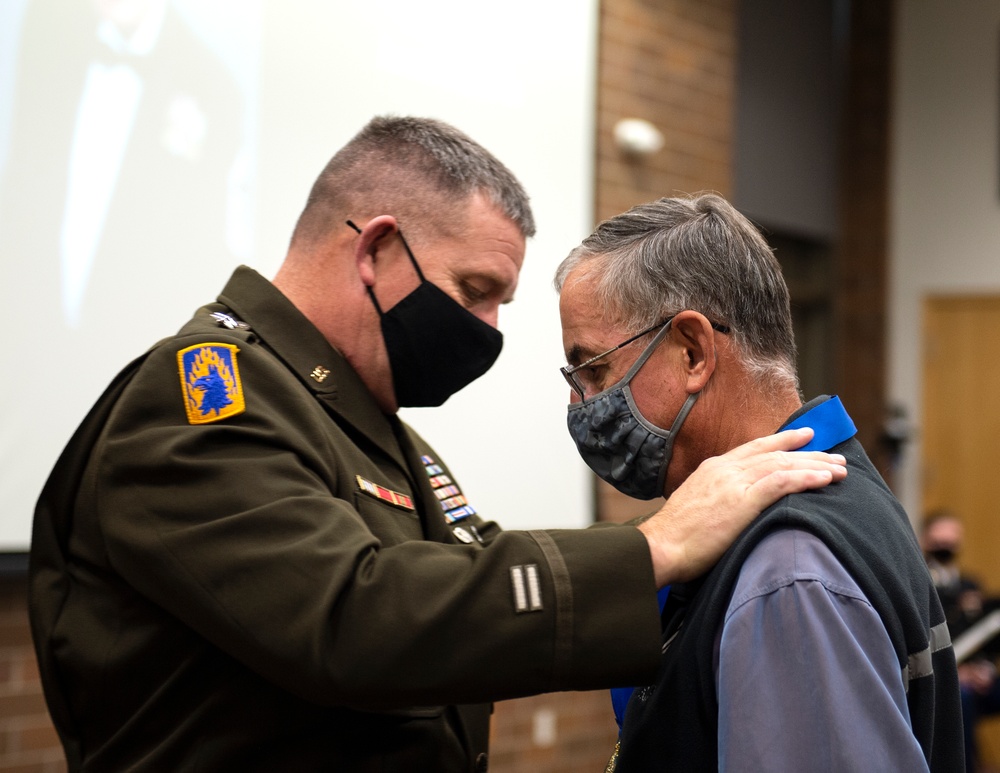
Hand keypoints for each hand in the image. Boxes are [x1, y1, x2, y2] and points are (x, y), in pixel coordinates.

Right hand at [637, 427, 846, 585]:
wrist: (660, 546)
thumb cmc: (674, 538)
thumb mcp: (695, 506)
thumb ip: (717, 499)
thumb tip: (731, 506)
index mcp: (713, 468)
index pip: (754, 449)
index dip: (782, 441)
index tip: (804, 437)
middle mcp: (725, 469)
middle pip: (774, 454)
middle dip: (808, 453)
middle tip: (834, 454)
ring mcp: (734, 482)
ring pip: (783, 465)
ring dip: (815, 465)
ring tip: (840, 469)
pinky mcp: (742, 500)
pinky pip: (782, 483)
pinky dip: (805, 478)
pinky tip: (825, 479)